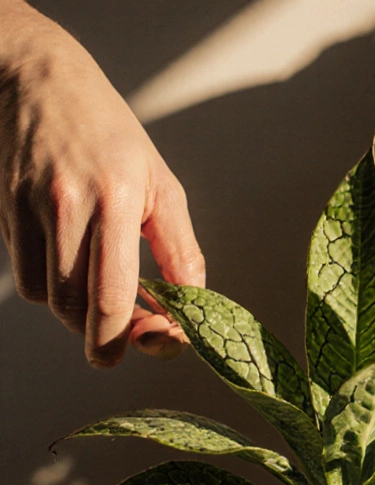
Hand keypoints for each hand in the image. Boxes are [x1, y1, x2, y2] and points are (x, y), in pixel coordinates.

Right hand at [0, 1, 203, 365]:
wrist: (40, 80)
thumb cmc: (111, 134)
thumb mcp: (160, 184)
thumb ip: (178, 248)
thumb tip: (190, 301)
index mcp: (117, 199)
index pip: (112, 294)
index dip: (126, 336)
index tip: (141, 349)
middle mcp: (69, 206)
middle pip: (75, 306)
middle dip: (102, 336)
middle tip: (121, 343)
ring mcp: (30, 208)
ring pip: (47, 297)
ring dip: (76, 313)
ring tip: (101, 299)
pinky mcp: (5, 210)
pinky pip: (26, 273)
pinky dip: (50, 285)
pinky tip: (70, 265)